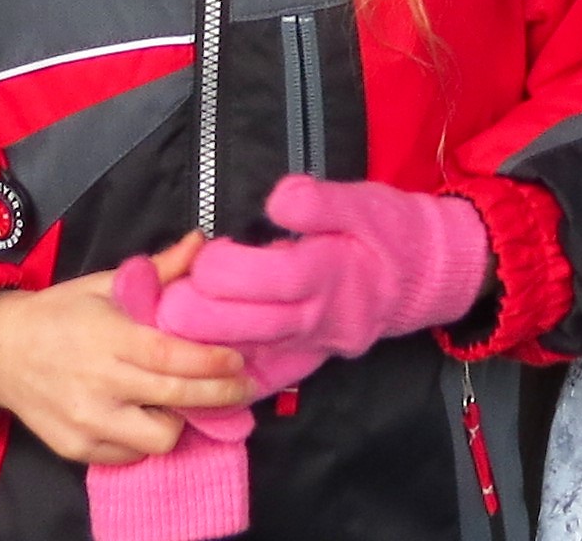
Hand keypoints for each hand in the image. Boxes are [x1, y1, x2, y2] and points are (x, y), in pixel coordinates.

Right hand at [0, 239, 253, 464]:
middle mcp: (98, 385)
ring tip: (184, 402)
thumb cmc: (58, 313)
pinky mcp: (75, 449)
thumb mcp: (105, 283)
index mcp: (107, 338)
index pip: (171, 357)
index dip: (211, 361)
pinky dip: (145, 439)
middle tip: (243, 387)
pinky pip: (129, 455)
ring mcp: (86, 422)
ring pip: (156, 439)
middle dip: (218, 395)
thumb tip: (202, 243)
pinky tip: (149, 415)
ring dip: (179, 421)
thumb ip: (159, 270)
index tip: (240, 359)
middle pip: (174, 399)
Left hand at [137, 177, 489, 383]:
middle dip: (191, 311)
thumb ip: (321, 201)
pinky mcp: (301, 366)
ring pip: (240, 360)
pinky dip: (216, 377)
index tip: (200, 250)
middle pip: (242, 329)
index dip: (226, 268)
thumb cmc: (389, 232)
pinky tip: (185, 361)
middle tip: (163, 287)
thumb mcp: (364, 201)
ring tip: (160, 314)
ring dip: (192, 344)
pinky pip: (255, 383)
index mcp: (332, 273)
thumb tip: (279, 198)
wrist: (422, 279)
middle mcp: (316, 320)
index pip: (273, 280)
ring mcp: (307, 350)